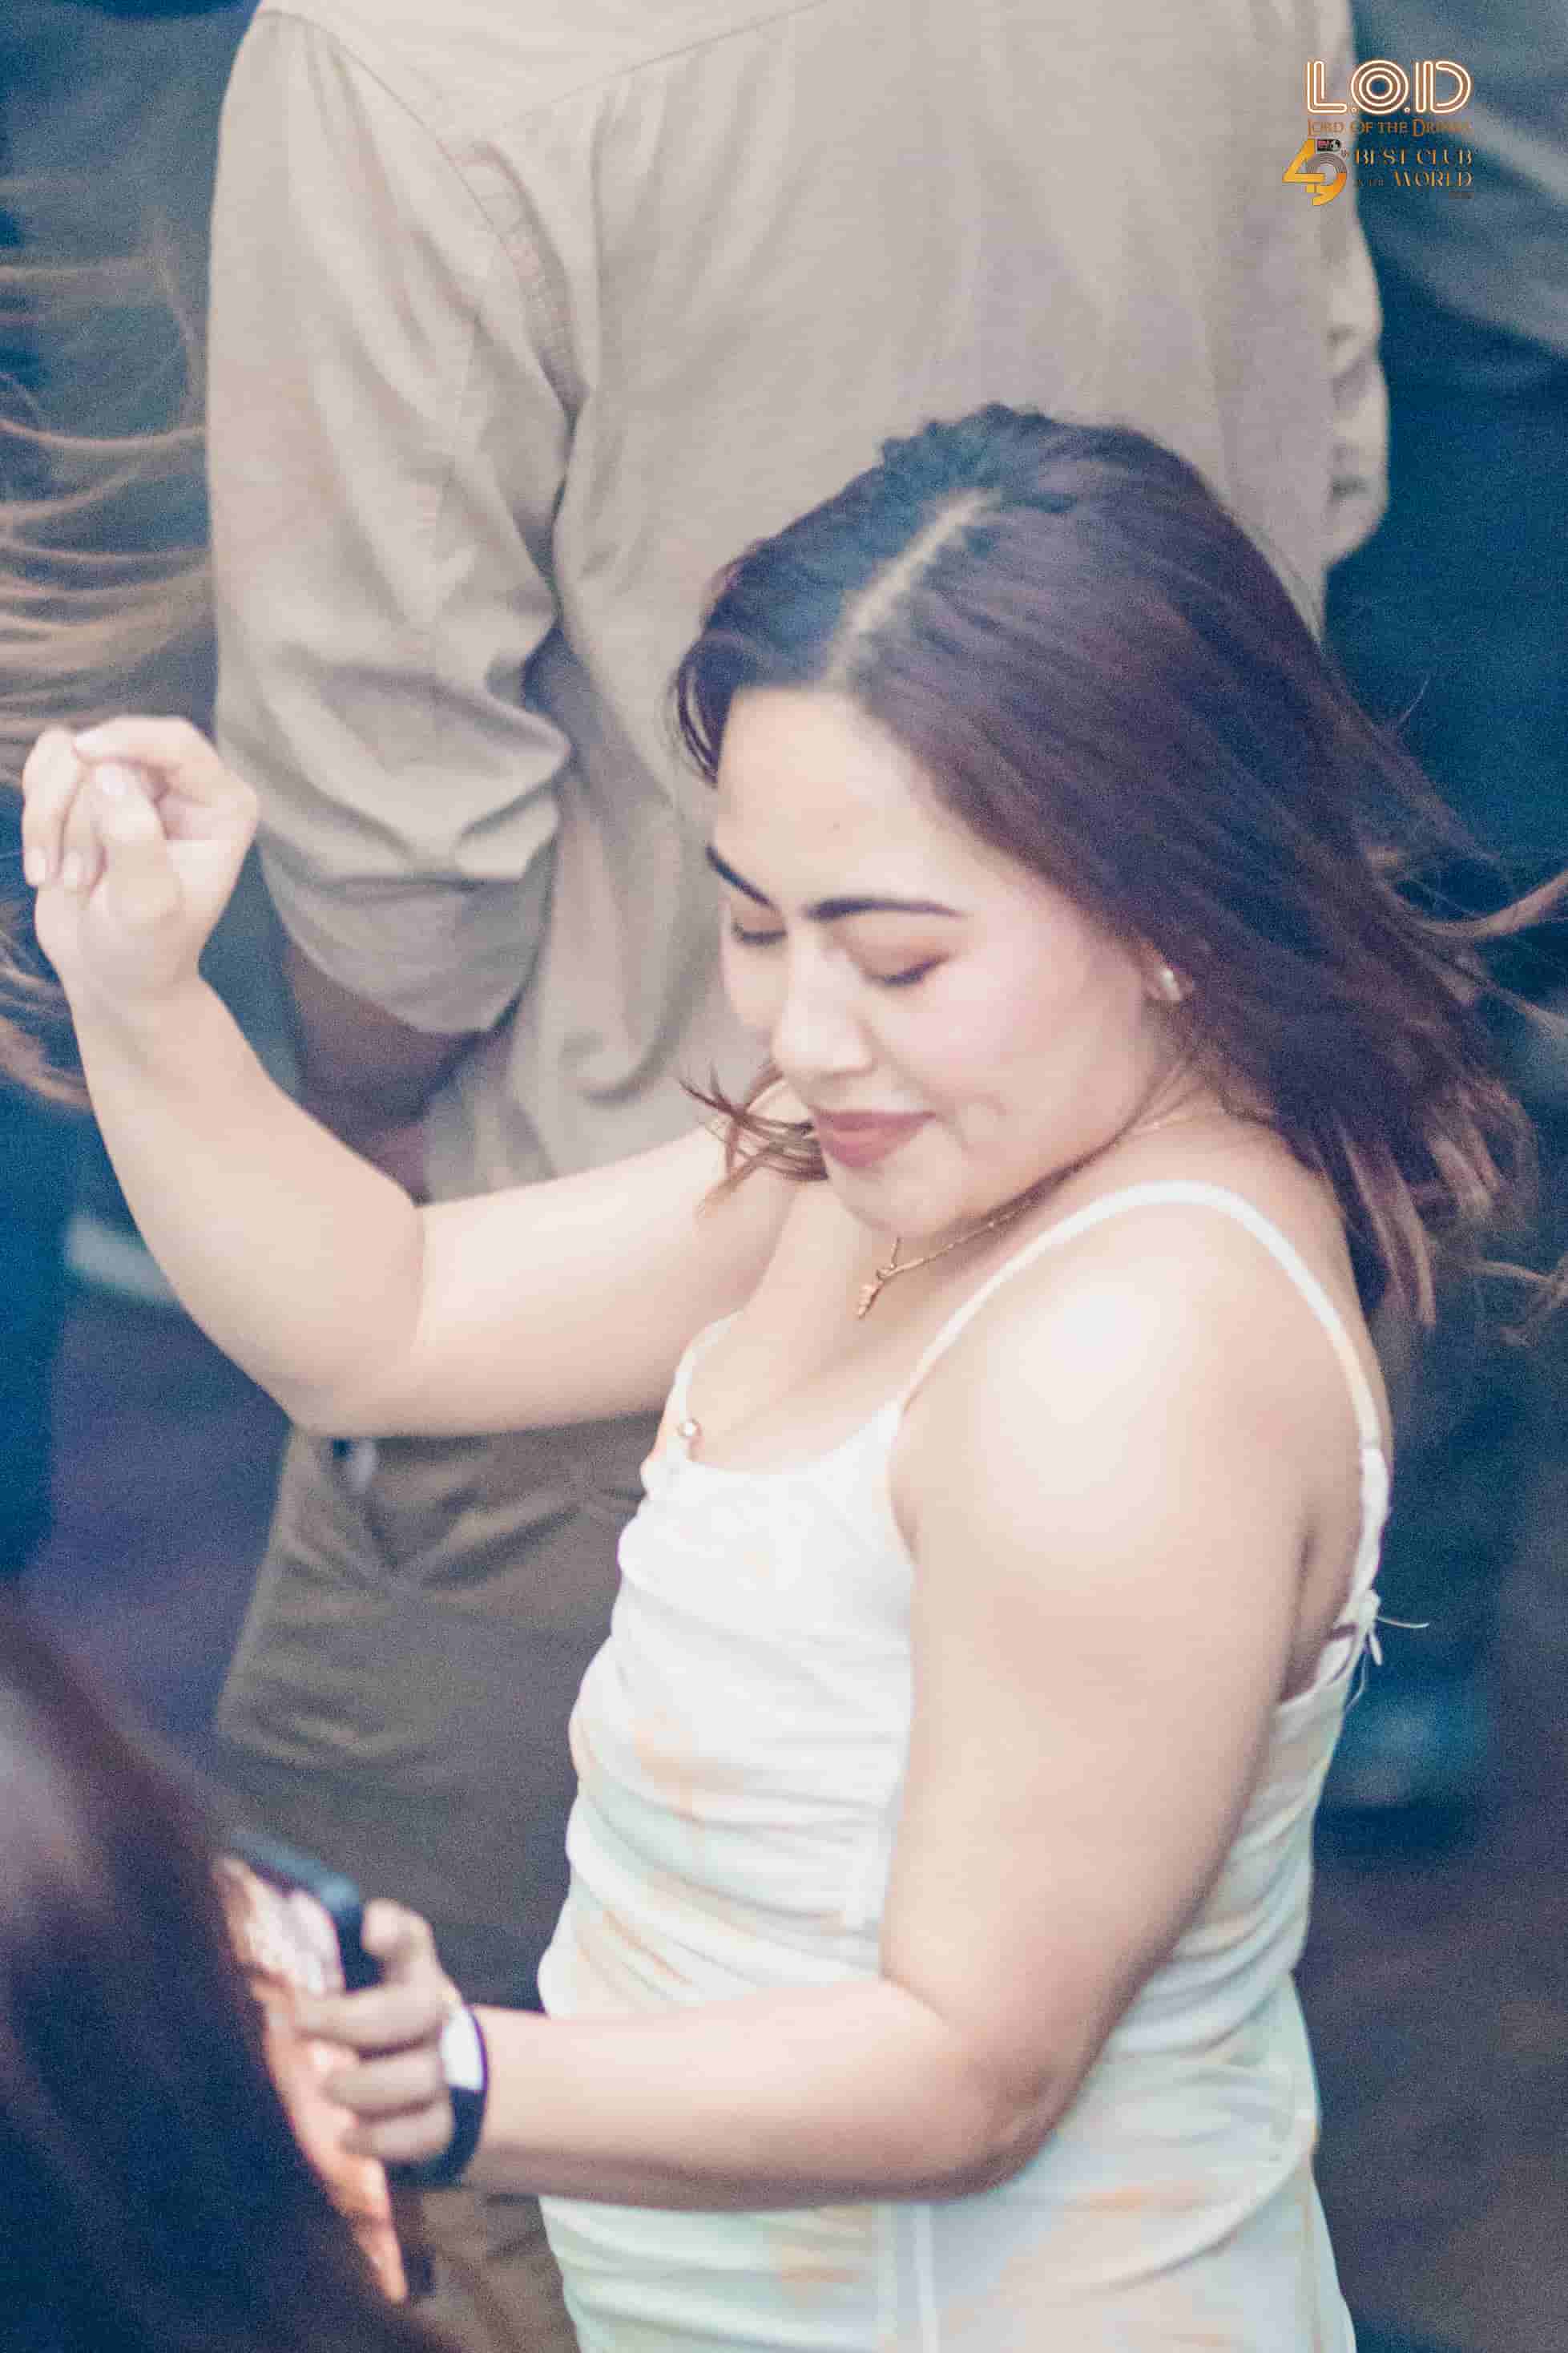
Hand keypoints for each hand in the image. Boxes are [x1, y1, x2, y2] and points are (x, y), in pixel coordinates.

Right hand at [20, 718, 256, 1020]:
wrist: (111, 976)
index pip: (177, 742)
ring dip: (51, 821)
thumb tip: (109, 773)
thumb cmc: (144, 950)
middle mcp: (184, 786)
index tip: (82, 754)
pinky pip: (47, 763)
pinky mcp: (89, 789)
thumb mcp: (147, 905)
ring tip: (69, 880)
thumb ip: (136, 839)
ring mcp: (135, 782)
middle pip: (112, 750)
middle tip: (82, 880)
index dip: (128, 739)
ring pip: (69, 756)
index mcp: (222, 807)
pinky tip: (47, 862)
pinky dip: (35, 813)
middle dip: (81, 817)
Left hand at [295, 1900, 460, 2169]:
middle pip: (420, 2007)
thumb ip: (312, 1967)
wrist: (420, 2076)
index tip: (367, 1933)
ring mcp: (437, 2068)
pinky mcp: (438, 2119)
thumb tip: (259, 1945)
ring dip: (368, 2085)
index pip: (408, 1938)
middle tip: (300, 2023)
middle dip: (354, 2019)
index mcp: (406, 1972)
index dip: (393, 1931)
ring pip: (423, 2075)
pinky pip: (426, 2132)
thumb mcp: (349, 1988)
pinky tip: (347, 2137)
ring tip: (327, 2086)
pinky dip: (384, 2138)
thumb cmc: (365, 2022)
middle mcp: (429, 2015)